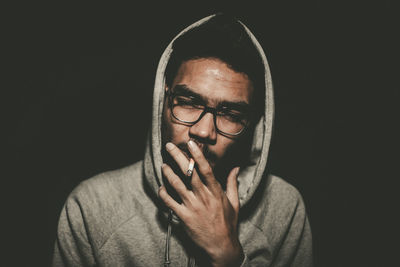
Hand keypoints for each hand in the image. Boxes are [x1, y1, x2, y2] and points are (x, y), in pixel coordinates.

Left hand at [158, 141, 243, 266]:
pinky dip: (163, 193)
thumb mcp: (234, 202)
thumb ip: (233, 183)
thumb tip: (236, 167)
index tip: (190, 143)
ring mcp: (192, 207)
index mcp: (215, 191)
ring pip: (176, 185)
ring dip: (168, 173)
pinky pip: (169, 202)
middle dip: (177, 157)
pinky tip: (161, 187)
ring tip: (163, 164)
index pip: (205, 169)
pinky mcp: (183, 217)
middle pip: (188, 172)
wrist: (221, 246)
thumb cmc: (228, 223)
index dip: (197, 155)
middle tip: (169, 146)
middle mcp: (203, 197)